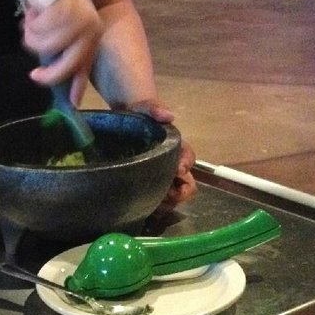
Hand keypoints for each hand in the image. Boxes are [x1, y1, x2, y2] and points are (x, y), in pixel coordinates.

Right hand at [20, 0, 102, 102]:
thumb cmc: (54, 2)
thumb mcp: (62, 28)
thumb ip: (60, 50)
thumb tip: (49, 74)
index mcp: (92, 34)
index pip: (86, 64)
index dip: (79, 84)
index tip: (74, 103)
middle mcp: (90, 28)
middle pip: (68, 63)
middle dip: (49, 74)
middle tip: (33, 76)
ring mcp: (79, 18)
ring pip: (48, 46)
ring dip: (32, 37)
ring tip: (30, 25)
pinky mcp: (65, 8)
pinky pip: (39, 29)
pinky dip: (30, 22)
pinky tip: (33, 11)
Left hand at [113, 98, 196, 213]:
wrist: (125, 118)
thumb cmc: (139, 111)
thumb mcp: (146, 106)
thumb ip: (155, 108)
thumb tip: (168, 115)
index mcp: (176, 147)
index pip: (188, 158)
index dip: (186, 165)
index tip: (178, 171)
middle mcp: (173, 163)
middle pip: (187, 183)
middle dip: (180, 193)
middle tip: (166, 196)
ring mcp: (162, 174)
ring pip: (174, 195)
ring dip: (168, 203)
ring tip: (154, 206)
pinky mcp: (148, 182)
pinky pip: (158, 199)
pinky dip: (155, 206)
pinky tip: (144, 208)